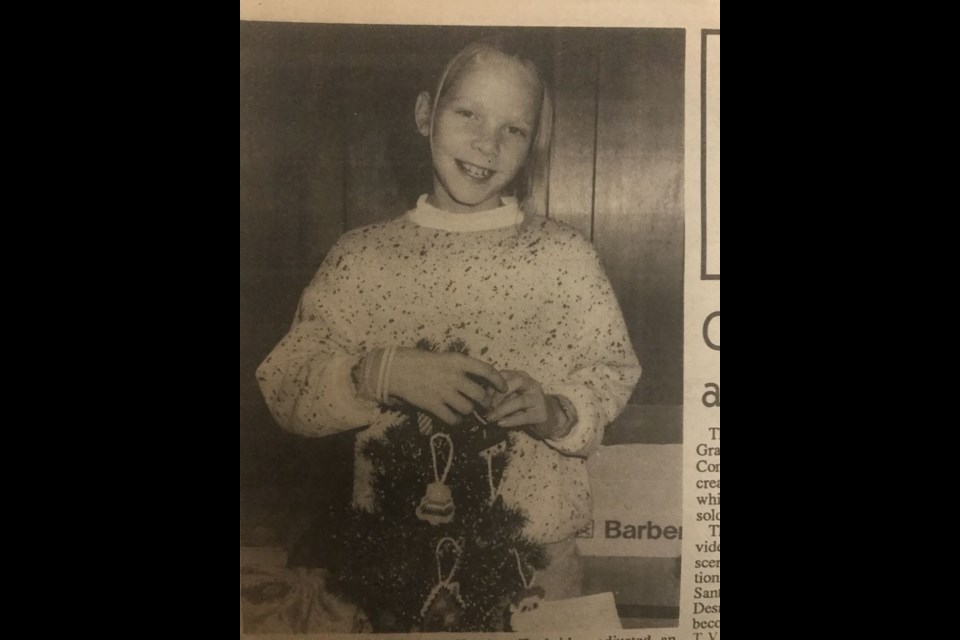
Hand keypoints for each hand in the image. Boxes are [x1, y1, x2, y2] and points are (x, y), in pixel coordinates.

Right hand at [389, 348, 507, 424]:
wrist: (396, 369)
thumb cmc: (421, 361)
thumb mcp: (445, 358)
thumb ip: (462, 368)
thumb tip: (480, 381)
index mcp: (458, 361)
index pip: (487, 370)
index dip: (499, 381)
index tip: (503, 388)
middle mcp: (454, 376)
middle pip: (480, 395)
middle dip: (486, 402)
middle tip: (485, 405)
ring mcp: (444, 392)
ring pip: (468, 408)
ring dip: (469, 411)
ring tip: (466, 409)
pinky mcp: (433, 405)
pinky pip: (452, 418)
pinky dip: (456, 420)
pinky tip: (454, 417)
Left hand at [484, 370, 549, 428]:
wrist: (545, 420)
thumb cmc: (522, 407)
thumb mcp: (509, 397)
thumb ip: (497, 395)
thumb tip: (479, 400)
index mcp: (521, 376)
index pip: (504, 374)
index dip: (491, 385)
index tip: (481, 396)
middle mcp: (531, 384)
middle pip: (514, 383)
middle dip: (497, 396)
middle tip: (486, 407)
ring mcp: (538, 398)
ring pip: (519, 401)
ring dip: (502, 410)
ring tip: (490, 418)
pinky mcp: (541, 414)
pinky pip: (525, 416)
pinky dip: (511, 420)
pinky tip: (501, 423)